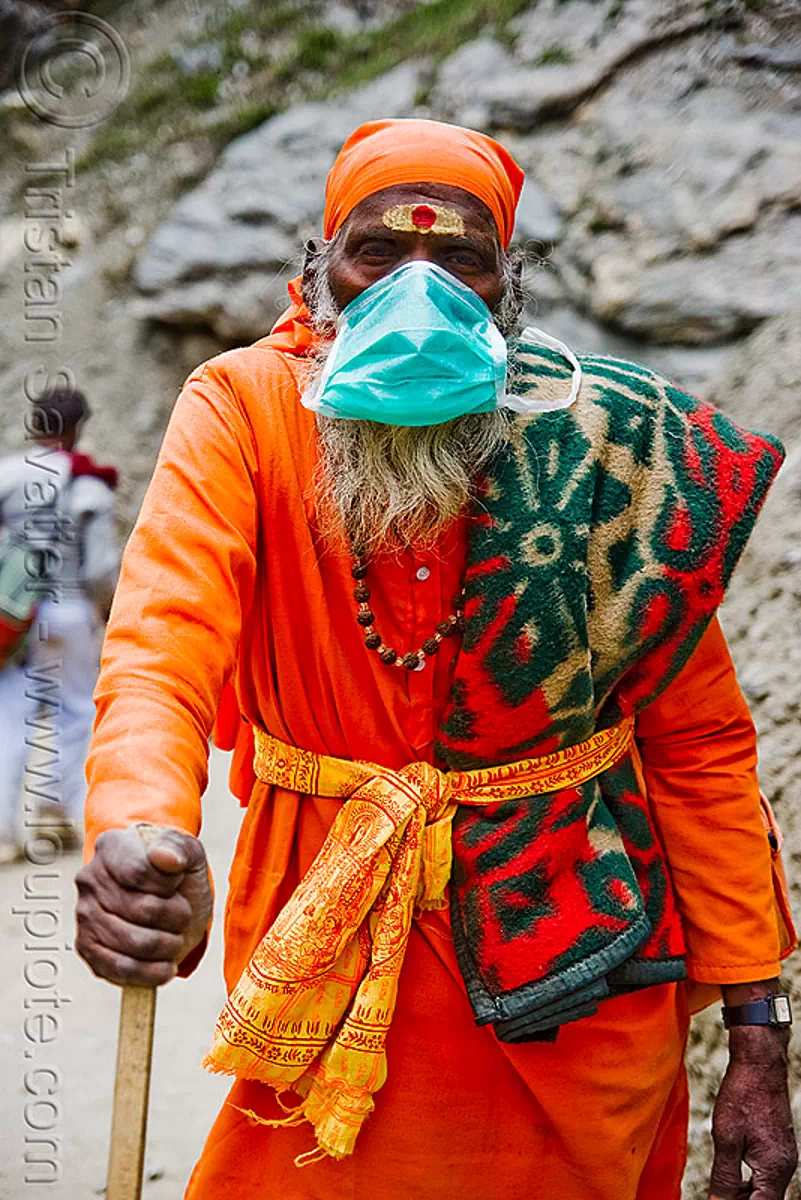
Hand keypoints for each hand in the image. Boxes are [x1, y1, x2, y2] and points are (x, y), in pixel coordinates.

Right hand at [75, 825, 212, 987]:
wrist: (166, 898)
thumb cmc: (174, 873)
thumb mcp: (188, 853)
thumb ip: (179, 848)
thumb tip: (163, 857)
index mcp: (111, 847)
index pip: (138, 871)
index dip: (167, 885)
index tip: (178, 882)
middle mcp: (90, 879)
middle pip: (142, 910)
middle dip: (176, 916)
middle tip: (183, 913)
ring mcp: (85, 915)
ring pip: (134, 942)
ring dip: (168, 944)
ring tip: (175, 936)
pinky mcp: (88, 949)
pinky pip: (120, 969)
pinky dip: (151, 972)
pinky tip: (166, 965)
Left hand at [709, 1025, 796, 1198]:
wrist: (760, 1064)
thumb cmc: (743, 1096)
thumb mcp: (726, 1139)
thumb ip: (724, 1177)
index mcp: (775, 1170)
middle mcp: (785, 1167)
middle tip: (716, 1195)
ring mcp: (783, 1157)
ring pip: (764, 1190)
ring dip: (743, 1194)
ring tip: (720, 1189)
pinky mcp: (778, 1147)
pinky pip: (765, 1175)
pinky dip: (749, 1180)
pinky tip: (731, 1174)